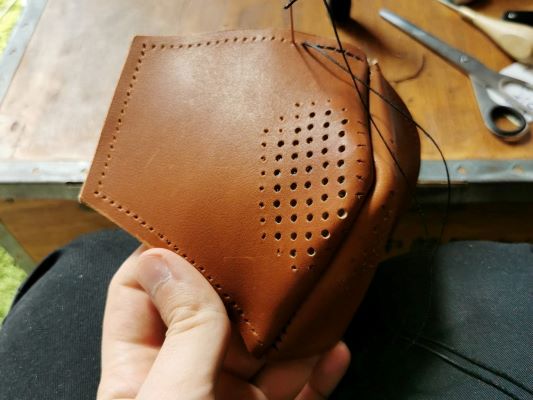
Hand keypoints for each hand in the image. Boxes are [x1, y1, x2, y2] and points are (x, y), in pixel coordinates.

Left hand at [97, 246, 349, 399]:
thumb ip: (181, 331)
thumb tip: (163, 258)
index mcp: (139, 370)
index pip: (137, 292)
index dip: (162, 257)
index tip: (200, 231)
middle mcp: (183, 379)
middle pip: (209, 312)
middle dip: (239, 287)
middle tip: (268, 255)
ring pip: (259, 348)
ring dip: (289, 326)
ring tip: (312, 299)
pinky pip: (295, 389)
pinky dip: (318, 370)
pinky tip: (335, 349)